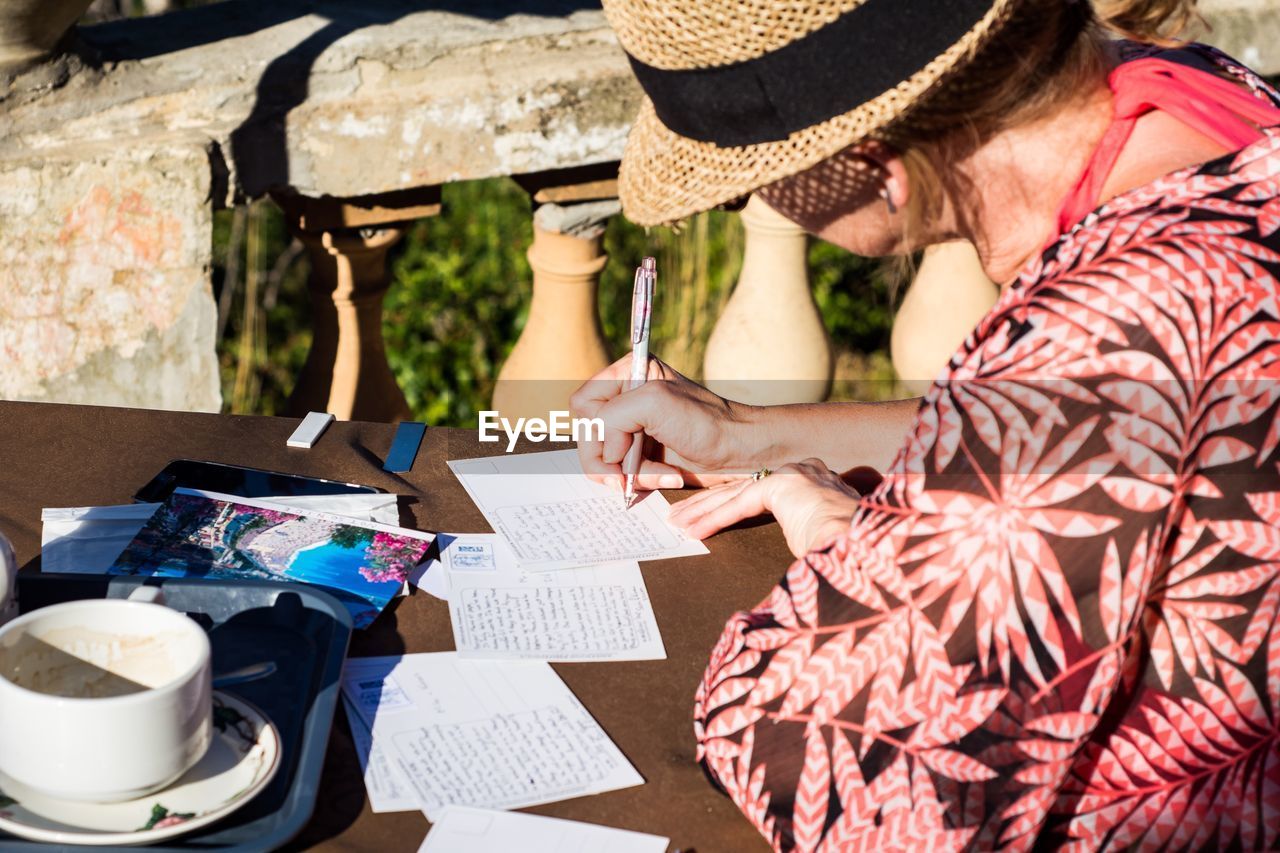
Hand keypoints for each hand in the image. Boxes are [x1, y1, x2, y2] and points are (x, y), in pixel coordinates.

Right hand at [569, 354, 757, 489]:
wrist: (742, 451)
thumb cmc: (707, 421)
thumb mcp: (654, 403)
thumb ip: (613, 417)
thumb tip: (605, 451)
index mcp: (628, 374)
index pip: (584, 404)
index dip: (597, 429)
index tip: (621, 444)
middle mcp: (628, 399)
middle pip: (588, 436)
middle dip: (610, 459)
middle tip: (627, 475)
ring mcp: (635, 429)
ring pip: (603, 460)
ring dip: (629, 473)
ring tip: (660, 473)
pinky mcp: (643, 454)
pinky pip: (621, 474)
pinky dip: (641, 480)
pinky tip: (667, 476)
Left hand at [668, 459, 860, 556]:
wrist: (875, 551)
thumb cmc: (855, 558)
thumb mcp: (821, 546)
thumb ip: (804, 543)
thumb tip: (794, 570)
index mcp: (818, 488)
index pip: (763, 493)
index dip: (732, 505)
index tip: (707, 514)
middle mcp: (808, 475)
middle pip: (745, 489)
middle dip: (708, 504)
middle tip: (680, 515)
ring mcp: (798, 477)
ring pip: (738, 494)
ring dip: (704, 511)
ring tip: (678, 524)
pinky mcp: (785, 486)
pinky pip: (741, 503)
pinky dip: (715, 519)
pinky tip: (693, 530)